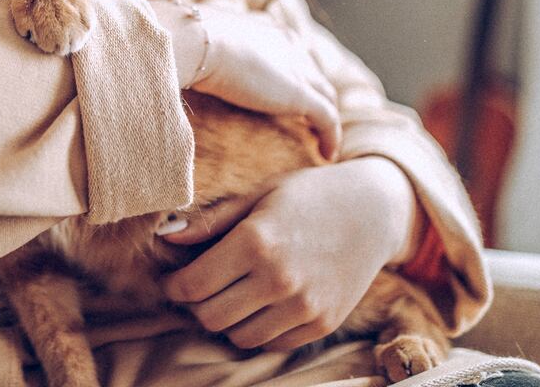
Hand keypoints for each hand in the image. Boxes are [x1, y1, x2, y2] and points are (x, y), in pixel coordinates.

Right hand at [150, 0, 340, 157]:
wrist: (192, 41)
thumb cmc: (182, 41)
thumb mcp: (190, 44)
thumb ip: (191, 54)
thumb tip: (163, 65)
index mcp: (262, 30)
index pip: (288, 50)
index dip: (292, 70)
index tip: (287, 89)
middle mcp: (285, 45)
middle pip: (312, 70)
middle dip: (316, 91)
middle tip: (313, 117)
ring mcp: (296, 68)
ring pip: (324, 94)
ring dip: (326, 116)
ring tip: (324, 139)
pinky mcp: (300, 94)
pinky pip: (327, 118)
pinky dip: (330, 136)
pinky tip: (328, 155)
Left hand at [160, 158, 420, 351]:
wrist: (375, 210)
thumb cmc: (308, 195)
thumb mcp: (258, 196)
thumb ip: (211, 222)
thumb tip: (164, 237)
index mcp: (256, 242)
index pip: (192, 285)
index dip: (174, 286)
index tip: (174, 278)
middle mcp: (279, 279)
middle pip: (210, 317)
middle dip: (195, 305)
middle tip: (199, 288)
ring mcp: (304, 306)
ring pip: (239, 337)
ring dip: (226, 320)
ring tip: (230, 295)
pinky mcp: (322, 324)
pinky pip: (272, 344)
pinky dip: (258, 330)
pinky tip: (260, 304)